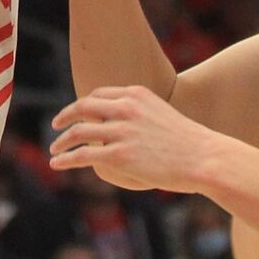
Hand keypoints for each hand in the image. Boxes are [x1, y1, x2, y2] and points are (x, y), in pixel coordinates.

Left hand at [49, 86, 220, 192]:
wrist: (204, 157)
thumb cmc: (188, 142)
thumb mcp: (162, 114)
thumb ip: (140, 114)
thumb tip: (126, 125)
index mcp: (136, 94)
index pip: (99, 94)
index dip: (82, 105)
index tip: (75, 113)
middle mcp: (126, 107)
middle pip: (84, 107)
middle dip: (65, 116)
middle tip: (55, 126)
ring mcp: (122, 131)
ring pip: (80, 131)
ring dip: (62, 141)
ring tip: (54, 150)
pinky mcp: (121, 155)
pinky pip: (84, 155)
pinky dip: (67, 159)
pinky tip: (58, 164)